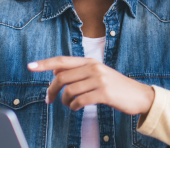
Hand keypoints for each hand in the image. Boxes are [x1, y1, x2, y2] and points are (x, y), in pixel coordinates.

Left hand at [28, 57, 154, 115]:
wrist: (139, 96)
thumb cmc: (115, 87)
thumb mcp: (97, 74)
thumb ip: (78, 72)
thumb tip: (55, 72)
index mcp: (90, 61)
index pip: (62, 60)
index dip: (45, 63)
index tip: (30, 66)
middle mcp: (93, 68)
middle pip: (62, 77)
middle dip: (51, 90)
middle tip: (48, 100)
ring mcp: (99, 80)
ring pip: (69, 91)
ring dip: (65, 102)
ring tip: (70, 105)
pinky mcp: (104, 93)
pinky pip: (80, 101)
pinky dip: (74, 107)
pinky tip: (77, 107)